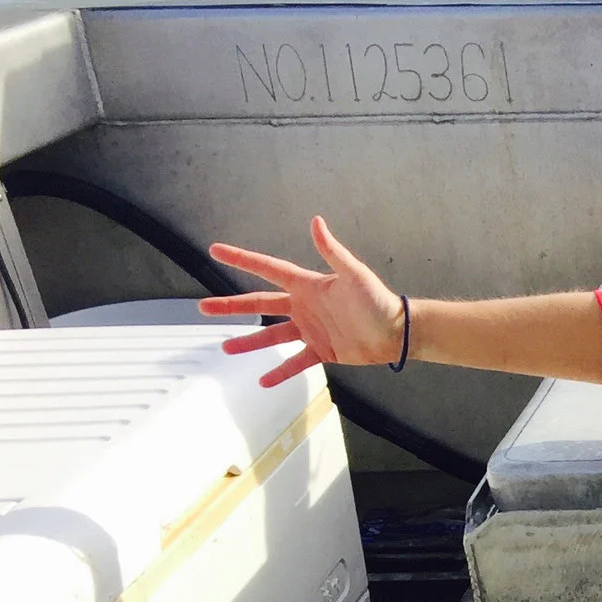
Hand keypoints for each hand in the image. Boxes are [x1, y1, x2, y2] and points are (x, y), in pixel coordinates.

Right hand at [201, 216, 402, 386]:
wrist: (397, 333)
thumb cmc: (378, 301)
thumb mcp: (354, 274)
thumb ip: (333, 251)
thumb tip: (316, 222)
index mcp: (307, 285)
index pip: (267, 268)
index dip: (242, 259)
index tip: (215, 251)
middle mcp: (304, 306)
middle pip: (259, 303)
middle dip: (232, 305)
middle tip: (204, 307)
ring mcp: (311, 329)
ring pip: (272, 335)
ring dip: (250, 342)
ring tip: (226, 347)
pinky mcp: (322, 350)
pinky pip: (296, 362)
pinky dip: (281, 372)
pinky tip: (263, 380)